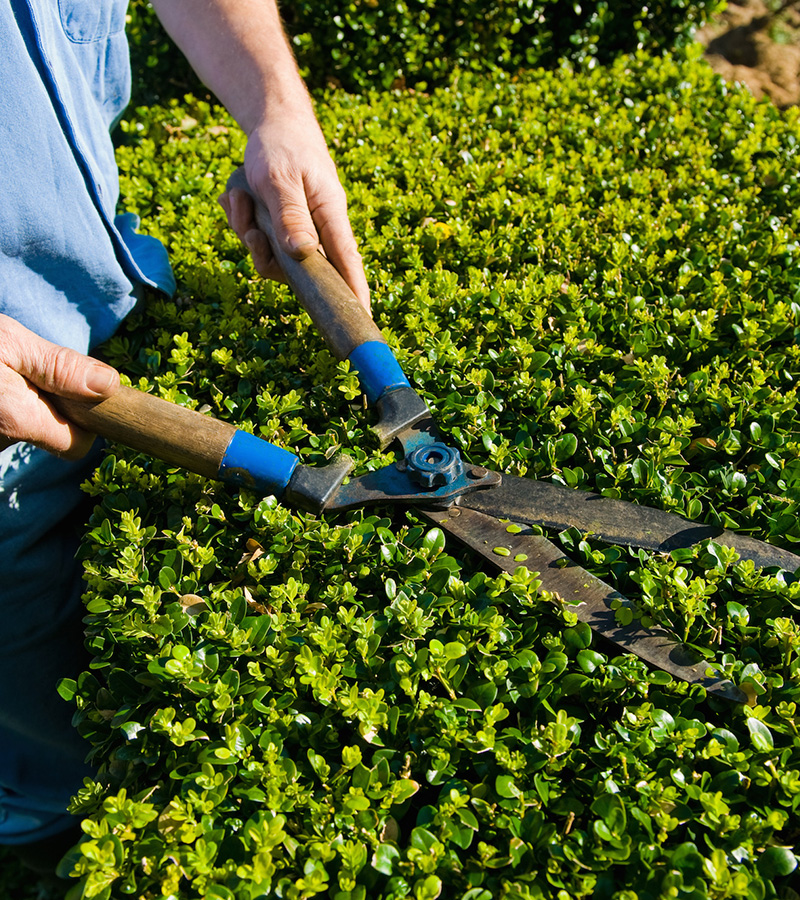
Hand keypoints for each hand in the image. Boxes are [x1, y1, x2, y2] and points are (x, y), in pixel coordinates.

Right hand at [0, 314, 119, 458]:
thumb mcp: (10, 342)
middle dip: (47, 406)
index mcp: (19, 421)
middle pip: (49, 435)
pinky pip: (1, 428)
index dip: (82, 420)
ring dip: (21, 406)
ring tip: (4, 375)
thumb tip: (110, 385)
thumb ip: (59, 366)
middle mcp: (0, 443)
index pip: (77, 446)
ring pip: (23, 431)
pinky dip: (3, 409)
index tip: (72, 392)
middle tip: (25, 373)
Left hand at [219, 107, 370, 312]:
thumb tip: (302, 255)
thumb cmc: (282, 145)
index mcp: (330, 215)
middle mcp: (318, 228)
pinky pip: (258, 240)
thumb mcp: (280, 178)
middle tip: (251, 230)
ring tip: (239, 198)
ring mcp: (298, 229)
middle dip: (265, 255)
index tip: (362, 319)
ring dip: (247, 231)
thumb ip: (291, 216)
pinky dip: (241, 220)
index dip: (355, 293)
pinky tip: (236, 196)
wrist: (273, 120)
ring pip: (272, 256)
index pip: (348, 263)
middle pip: (298, 269)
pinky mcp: (281, 226)